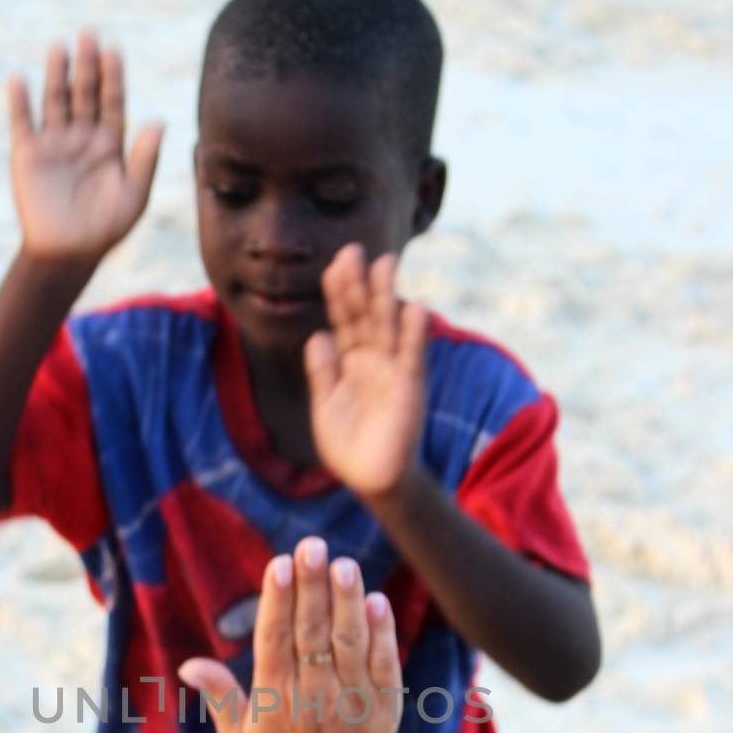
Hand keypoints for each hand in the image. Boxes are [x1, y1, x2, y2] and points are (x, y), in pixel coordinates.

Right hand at [8, 31, 163, 263]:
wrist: (67, 254)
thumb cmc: (106, 229)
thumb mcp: (133, 197)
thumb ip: (145, 159)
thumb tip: (159, 121)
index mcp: (111, 144)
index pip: (113, 102)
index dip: (113, 76)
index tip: (114, 50)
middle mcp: (83, 137)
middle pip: (85, 93)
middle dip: (87, 65)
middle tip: (89, 34)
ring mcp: (55, 143)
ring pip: (56, 100)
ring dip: (57, 74)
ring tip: (59, 47)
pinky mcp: (28, 154)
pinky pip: (23, 122)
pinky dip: (20, 101)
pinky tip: (20, 79)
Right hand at [177, 537, 401, 732]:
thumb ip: (221, 697)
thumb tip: (188, 664)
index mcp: (276, 699)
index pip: (274, 638)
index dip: (277, 600)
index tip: (279, 563)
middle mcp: (314, 694)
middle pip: (311, 630)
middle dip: (311, 585)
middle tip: (311, 545)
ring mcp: (351, 698)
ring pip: (349, 640)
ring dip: (346, 600)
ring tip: (344, 564)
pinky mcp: (383, 704)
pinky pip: (383, 662)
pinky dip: (381, 633)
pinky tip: (376, 602)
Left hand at [305, 245, 428, 500]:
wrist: (373, 482)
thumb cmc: (351, 447)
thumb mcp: (326, 406)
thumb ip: (322, 372)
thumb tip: (317, 335)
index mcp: (351, 363)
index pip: (343, 320)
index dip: (338, 294)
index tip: (333, 264)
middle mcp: (373, 361)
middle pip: (365, 315)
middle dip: (359, 284)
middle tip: (353, 249)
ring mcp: (392, 373)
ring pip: (388, 327)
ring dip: (386, 296)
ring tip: (385, 262)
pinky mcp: (409, 390)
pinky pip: (411, 357)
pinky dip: (413, 333)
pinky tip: (414, 307)